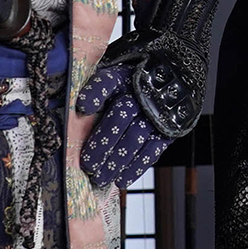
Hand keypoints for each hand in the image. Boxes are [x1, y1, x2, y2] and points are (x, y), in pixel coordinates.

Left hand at [74, 33, 201, 187]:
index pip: (106, 82)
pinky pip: (152, 150)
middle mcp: (141, 92)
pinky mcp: (168, 129)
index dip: (95, 93)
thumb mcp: (112, 71)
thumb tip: (72, 109)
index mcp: (122, 75)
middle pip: (120, 118)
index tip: (83, 107)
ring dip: (117, 161)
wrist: (174, 69)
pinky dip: (136, 166)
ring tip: (101, 177)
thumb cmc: (132, 77)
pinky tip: (122, 179)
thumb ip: (93, 89)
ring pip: (135, 138)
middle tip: (88, 166)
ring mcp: (156, 112)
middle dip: (102, 144)